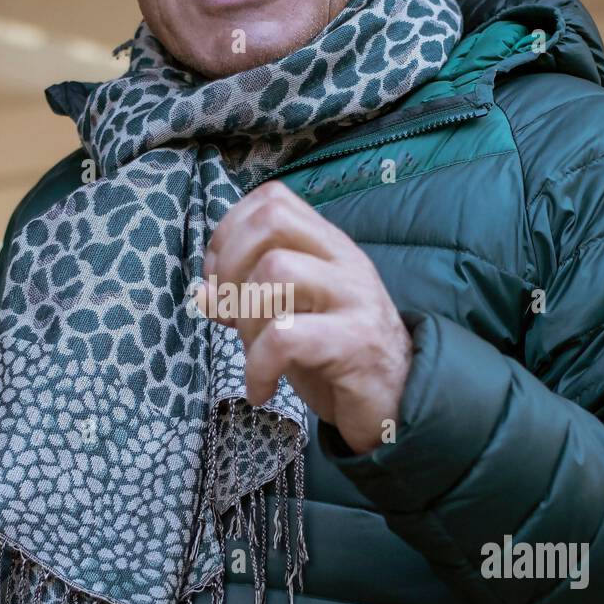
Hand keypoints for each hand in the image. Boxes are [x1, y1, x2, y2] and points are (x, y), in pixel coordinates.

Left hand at [198, 181, 411, 454]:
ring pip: (276, 271)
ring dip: (246, 318)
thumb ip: (248, 299)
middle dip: (230, 265)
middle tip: (228, 313)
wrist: (399, 403)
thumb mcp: (289, 319)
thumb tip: (203, 293)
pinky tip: (262, 390)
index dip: (229, 232)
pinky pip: (286, 337)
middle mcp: (343, 261)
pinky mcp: (356, 342)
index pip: (272, 200)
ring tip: (254, 355)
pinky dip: (259, 367)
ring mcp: (354, 298)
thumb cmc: (338, 357)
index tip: (217, 279)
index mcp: (327, 247)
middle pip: (271, 221)